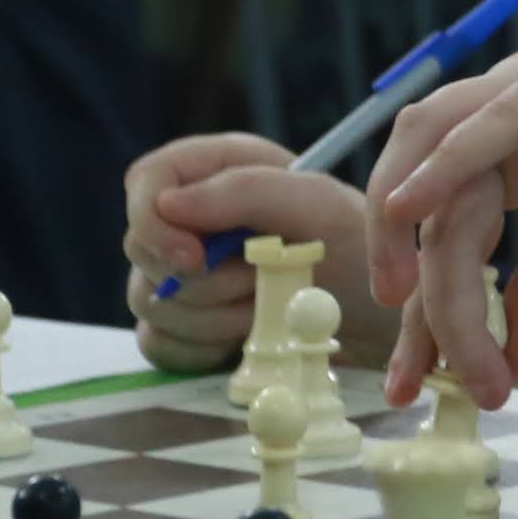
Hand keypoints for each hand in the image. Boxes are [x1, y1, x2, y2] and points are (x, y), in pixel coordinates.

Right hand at [120, 135, 388, 372]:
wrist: (377, 314)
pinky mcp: (183, 324)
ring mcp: (181, 273)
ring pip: (150, 302)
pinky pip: (160, 342)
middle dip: (201, 281)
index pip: (146, 181)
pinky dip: (202, 349)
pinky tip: (247, 337)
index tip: (195, 259)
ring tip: (268, 308)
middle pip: (140, 248)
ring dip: (213, 318)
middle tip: (261, 285)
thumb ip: (245, 192)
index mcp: (218, 169)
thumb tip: (168, 205)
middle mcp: (191, 217)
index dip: (155, 222)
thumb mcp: (317, 206)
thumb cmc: (357, 246)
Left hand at [364, 0, 517, 404]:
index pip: (444, 238)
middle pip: (427, 214)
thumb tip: (508, 356)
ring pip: (434, 164)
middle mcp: (498, 121)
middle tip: (411, 385)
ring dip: (402, 236)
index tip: (420, 386)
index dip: (427, 316)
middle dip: (414, 304)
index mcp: (509, 154)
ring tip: (404, 306)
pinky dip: (438, 162)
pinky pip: (484, 122)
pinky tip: (405, 207)